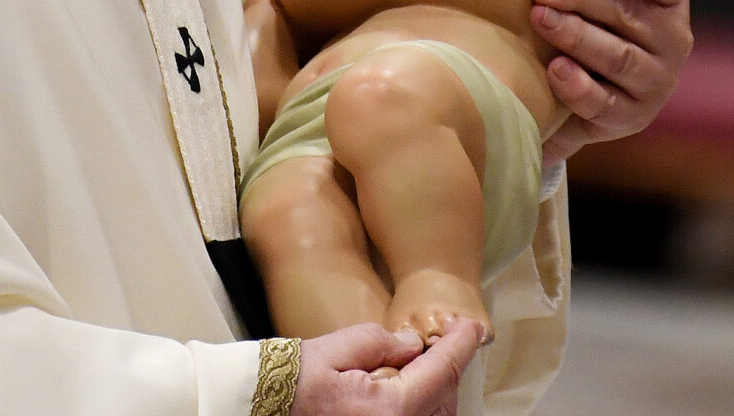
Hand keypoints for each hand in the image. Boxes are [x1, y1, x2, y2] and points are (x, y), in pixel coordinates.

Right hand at [293, 321, 481, 415]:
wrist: (263, 405)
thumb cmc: (293, 381)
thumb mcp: (339, 347)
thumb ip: (383, 342)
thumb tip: (412, 345)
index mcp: (392, 409)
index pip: (444, 371)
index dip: (461, 344)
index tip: (471, 326)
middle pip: (446, 398)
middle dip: (446, 368)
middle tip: (436, 341)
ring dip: (434, 391)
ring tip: (415, 367)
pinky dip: (419, 406)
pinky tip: (404, 390)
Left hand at [530, 0, 692, 165]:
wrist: (580, 93)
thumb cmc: (589, 20)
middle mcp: (673, 38)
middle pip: (627, 11)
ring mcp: (658, 81)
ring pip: (618, 56)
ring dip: (577, 36)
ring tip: (541, 19)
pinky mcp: (634, 117)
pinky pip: (606, 103)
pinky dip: (579, 87)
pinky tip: (554, 69)